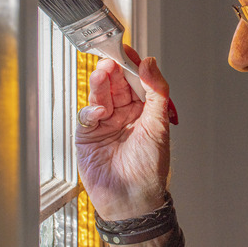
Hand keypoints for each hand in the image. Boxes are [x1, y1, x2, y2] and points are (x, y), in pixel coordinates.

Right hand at [76, 45, 171, 219]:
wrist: (132, 198)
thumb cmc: (150, 167)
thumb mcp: (159, 124)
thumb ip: (156, 91)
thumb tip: (150, 64)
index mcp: (143, 109)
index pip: (135, 79)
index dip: (131, 63)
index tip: (126, 49)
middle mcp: (124, 113)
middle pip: (116, 83)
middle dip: (113, 69)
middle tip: (110, 58)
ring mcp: (105, 122)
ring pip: (100, 94)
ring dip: (101, 83)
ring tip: (103, 73)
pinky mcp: (88, 134)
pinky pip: (87, 115)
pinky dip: (92, 108)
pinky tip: (99, 109)